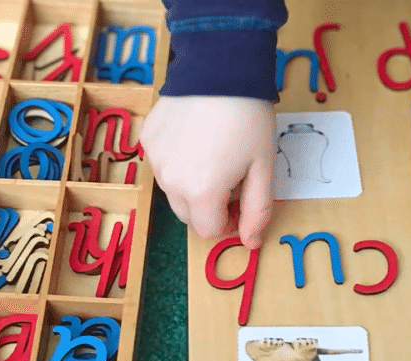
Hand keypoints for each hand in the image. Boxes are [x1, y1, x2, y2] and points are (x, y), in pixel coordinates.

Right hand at [139, 96, 276, 248]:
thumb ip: (257, 212)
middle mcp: (170, 182)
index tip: (241, 202)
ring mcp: (155, 160)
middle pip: (189, 216)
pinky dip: (178, 162)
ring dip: (192, 186)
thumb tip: (250, 244)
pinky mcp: (147, 139)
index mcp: (201, 194)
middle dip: (210, 207)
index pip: (209, 232)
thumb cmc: (249, 120)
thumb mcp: (263, 169)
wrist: (219, 65)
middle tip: (230, 180)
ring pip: (173, 192)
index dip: (228, 222)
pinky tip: (194, 138)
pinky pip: (163, 165)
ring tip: (212, 155)